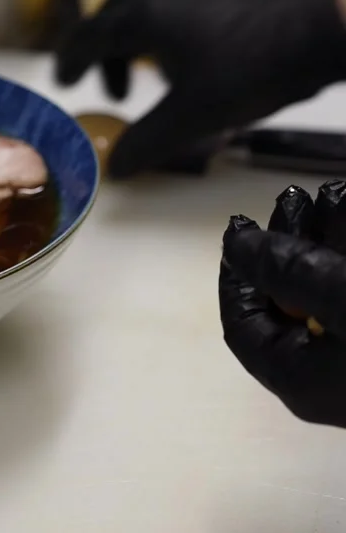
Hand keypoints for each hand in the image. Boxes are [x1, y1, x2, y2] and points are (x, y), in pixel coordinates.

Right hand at [56, 0, 345, 177]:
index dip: (72, 59)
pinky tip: (194, 77)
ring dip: (140, 54)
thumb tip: (115, 168)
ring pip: (151, 20)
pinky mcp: (224, 2)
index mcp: (146, 18)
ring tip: (154, 91)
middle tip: (111, 94)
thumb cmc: (249, 66)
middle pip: (118, 21)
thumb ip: (149, 142)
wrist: (319, 27)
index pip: (91, 34)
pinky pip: (177, 21)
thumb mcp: (193, 114)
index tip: (63, 80)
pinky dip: (168, 48)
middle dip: (107, 57)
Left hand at [220, 182, 345, 428]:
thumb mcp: (339, 295)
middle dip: (288, 241)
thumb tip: (236, 241)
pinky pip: (343, 290)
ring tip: (331, 198)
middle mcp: (321, 372)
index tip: (242, 228)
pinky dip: (343, 254)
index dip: (236, 271)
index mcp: (295, 374)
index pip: (241, 322)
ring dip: (323, 240)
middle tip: (295, 199)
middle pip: (284, 299)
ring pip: (321, 288)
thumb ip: (285, 267)